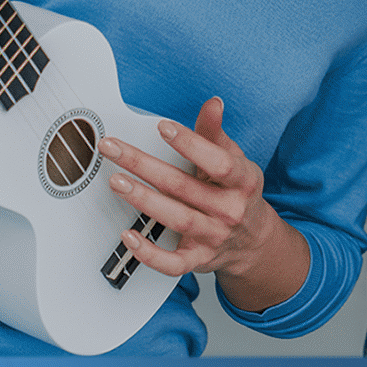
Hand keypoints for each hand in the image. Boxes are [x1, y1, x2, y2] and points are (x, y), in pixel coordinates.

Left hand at [100, 96, 305, 311]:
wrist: (253, 241)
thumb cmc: (238, 193)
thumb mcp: (235, 161)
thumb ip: (216, 134)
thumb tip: (212, 104)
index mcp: (243, 181)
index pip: (218, 162)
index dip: (191, 143)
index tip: (163, 127)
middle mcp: (230, 209)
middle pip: (184, 186)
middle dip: (145, 165)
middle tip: (113, 149)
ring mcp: (214, 236)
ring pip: (177, 219)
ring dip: (144, 200)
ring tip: (116, 182)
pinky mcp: (198, 260)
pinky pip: (173, 263)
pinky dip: (150, 254)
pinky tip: (129, 237)